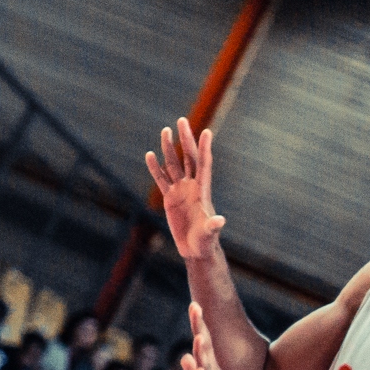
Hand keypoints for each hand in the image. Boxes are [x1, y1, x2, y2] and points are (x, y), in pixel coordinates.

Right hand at [145, 116, 225, 262]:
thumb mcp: (209, 233)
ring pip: (174, 164)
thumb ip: (213, 226)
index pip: (203, 164)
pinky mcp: (170, 197)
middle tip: (182, 120)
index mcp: (202, 190)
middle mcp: (192, 186)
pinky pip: (161, 179)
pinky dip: (155, 167)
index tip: (206, 131)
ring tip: (165, 130)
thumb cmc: (205, 241)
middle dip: (186, 139)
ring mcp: (181, 190)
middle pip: (188, 157)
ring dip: (169, 148)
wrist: (196, 249)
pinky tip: (150, 154)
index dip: (205, 148)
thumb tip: (220, 220)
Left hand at [184, 303, 254, 369]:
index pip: (203, 341)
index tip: (195, 304)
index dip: (199, 324)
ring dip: (202, 351)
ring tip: (198, 336)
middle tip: (195, 307)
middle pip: (204, 346)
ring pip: (206, 365)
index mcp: (210, 367)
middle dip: (199, 327)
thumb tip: (184, 357)